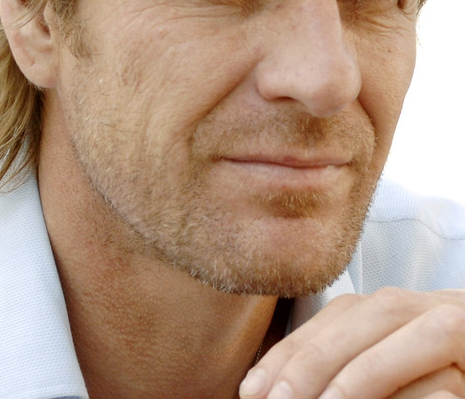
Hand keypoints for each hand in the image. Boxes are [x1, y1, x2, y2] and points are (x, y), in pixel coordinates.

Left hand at [239, 288, 464, 397]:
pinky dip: (387, 373)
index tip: (250, 388)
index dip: (290, 348)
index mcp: (397, 313)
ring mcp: (453, 316)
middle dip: (305, 356)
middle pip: (356, 314)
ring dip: (345, 368)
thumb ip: (352, 373)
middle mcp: (424, 305)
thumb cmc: (439, 382)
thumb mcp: (388, 378)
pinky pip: (433, 345)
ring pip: (392, 323)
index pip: (335, 316)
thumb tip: (279, 389)